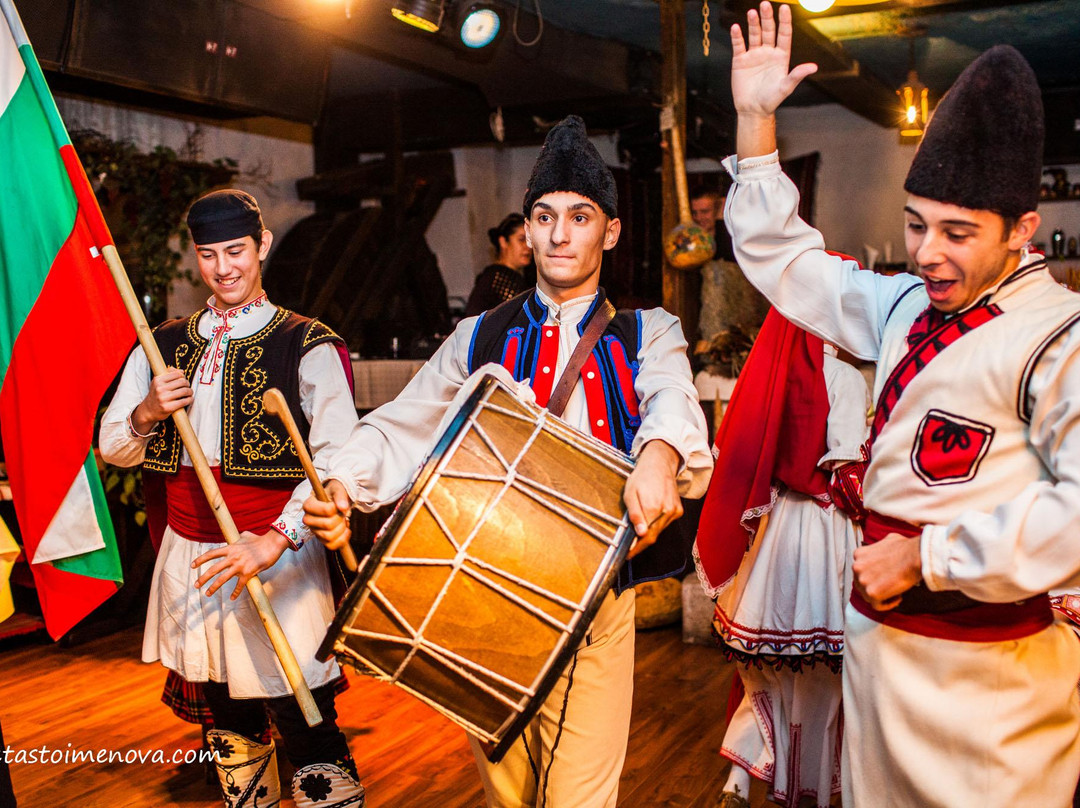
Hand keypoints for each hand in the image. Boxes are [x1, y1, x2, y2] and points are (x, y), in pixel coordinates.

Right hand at [132, 368, 193, 432]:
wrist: (148, 410)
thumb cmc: (156, 395)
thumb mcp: (158, 382)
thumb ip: (169, 374)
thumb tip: (181, 371)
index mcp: (158, 380)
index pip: (177, 374)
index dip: (183, 377)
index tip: (183, 381)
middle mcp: (160, 388)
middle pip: (182, 382)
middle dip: (187, 384)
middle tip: (187, 387)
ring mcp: (163, 398)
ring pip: (184, 391)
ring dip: (190, 392)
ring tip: (189, 393)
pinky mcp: (168, 407)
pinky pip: (184, 401)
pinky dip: (190, 400)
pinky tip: (189, 399)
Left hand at [192, 529, 289, 599]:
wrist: (272, 544)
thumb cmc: (260, 540)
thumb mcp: (246, 536)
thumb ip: (240, 537)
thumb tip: (240, 536)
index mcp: (230, 548)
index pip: (211, 554)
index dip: (200, 560)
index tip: (192, 566)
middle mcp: (232, 558)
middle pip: (213, 569)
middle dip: (203, 578)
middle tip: (196, 585)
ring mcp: (240, 566)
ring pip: (222, 579)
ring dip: (213, 587)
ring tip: (208, 594)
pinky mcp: (248, 573)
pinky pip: (239, 585)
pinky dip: (235, 593)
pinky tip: (232, 598)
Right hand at [302, 480, 352, 551]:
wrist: (334, 500)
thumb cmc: (333, 494)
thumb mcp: (337, 489)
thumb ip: (340, 496)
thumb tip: (343, 507)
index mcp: (308, 505)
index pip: (326, 511)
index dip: (336, 508)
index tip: (337, 504)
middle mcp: (308, 519)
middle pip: (328, 525)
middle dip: (340, 519)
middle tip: (342, 513)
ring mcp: (314, 530)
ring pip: (330, 536)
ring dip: (342, 529)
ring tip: (343, 520)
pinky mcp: (320, 539)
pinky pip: (332, 545)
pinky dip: (342, 539)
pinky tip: (346, 530)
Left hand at [623, 440, 683, 558]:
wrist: (659, 464)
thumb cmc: (642, 477)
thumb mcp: (630, 494)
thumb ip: (635, 515)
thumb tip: (640, 533)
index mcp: (653, 508)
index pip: (645, 537)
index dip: (636, 548)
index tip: (628, 555)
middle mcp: (667, 512)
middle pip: (653, 536)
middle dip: (641, 543)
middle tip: (630, 547)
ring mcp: (674, 512)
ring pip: (660, 531)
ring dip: (649, 532)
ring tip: (638, 527)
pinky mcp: (679, 511)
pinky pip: (666, 524)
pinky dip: (657, 525)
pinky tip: (650, 516)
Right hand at [730, 2, 816, 118]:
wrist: (753, 110)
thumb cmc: (771, 100)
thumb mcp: (786, 87)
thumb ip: (797, 75)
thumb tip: (813, 67)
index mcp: (781, 56)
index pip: (784, 34)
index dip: (784, 21)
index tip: (784, 7)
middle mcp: (768, 52)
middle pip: (769, 30)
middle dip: (767, 17)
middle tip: (765, 4)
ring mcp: (754, 55)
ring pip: (754, 34)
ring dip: (753, 23)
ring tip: (752, 12)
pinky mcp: (740, 61)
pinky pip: (739, 45)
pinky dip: (737, 36)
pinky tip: (736, 28)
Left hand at [852, 532, 922, 610]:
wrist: (914, 556)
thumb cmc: (906, 548)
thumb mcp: (888, 540)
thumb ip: (882, 545)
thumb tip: (888, 547)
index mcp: (859, 554)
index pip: (861, 570)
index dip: (873, 575)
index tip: (884, 577)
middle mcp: (857, 567)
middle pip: (862, 584)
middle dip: (875, 586)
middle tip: (889, 586)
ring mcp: (863, 580)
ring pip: (868, 596)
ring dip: (882, 596)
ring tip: (896, 592)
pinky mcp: (872, 593)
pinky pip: (877, 605)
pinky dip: (888, 604)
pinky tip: (898, 598)